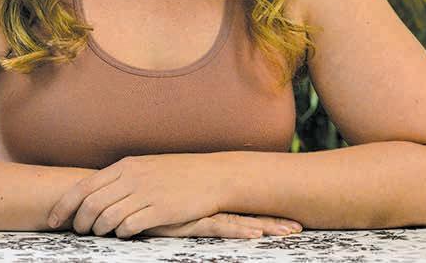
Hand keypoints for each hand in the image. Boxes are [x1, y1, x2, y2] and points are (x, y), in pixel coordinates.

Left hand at [47, 153, 225, 237]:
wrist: (210, 176)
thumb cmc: (176, 174)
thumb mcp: (145, 168)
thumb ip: (121, 179)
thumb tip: (94, 194)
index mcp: (125, 166)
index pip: (84, 186)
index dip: (64, 205)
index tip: (53, 219)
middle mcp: (132, 178)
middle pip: (91, 204)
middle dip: (78, 222)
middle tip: (77, 231)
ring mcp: (146, 194)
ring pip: (107, 217)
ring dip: (98, 230)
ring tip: (99, 234)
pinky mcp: (160, 211)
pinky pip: (130, 226)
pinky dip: (121, 234)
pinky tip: (123, 233)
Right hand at [140, 212, 302, 239]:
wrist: (125, 191)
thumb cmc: (146, 199)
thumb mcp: (168, 205)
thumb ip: (183, 207)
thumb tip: (195, 208)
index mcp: (207, 200)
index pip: (240, 203)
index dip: (264, 207)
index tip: (289, 213)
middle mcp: (208, 204)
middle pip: (247, 212)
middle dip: (274, 220)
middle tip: (300, 227)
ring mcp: (201, 212)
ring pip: (240, 221)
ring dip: (266, 226)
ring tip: (290, 232)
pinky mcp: (190, 221)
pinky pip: (220, 228)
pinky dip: (240, 230)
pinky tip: (256, 234)